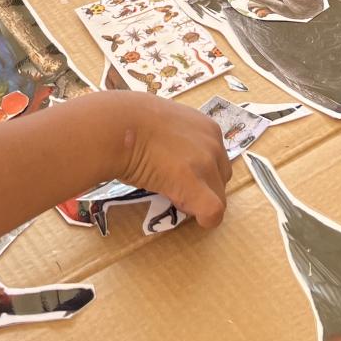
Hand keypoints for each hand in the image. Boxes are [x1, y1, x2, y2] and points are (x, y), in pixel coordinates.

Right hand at [115, 91, 231, 227]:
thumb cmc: (133, 122)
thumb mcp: (167, 124)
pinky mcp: (194, 184)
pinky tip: (182, 209)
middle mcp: (213, 145)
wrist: (119, 125)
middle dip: (202, 188)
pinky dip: (204, 218)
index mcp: (208, 128)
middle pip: (220, 180)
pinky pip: (212, 212)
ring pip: (218, 198)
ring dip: (197, 201)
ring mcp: (206, 164)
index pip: (218, 160)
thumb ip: (181, 139)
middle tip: (173, 185)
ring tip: (169, 192)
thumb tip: (177, 156)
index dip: (201, 173)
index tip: (179, 172)